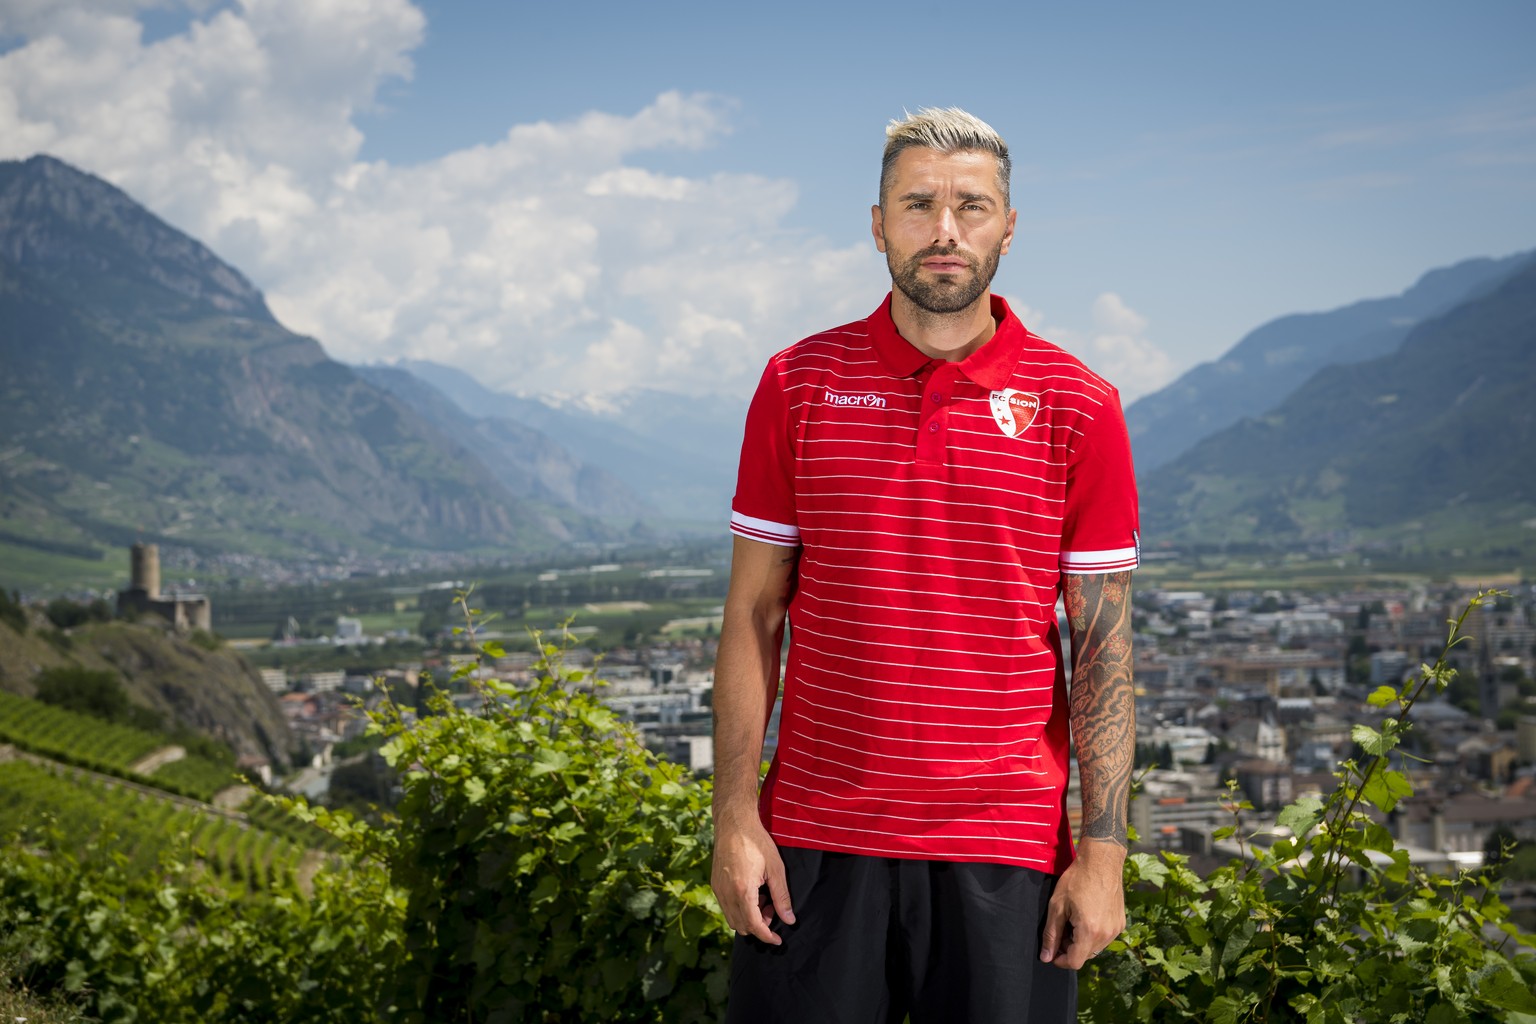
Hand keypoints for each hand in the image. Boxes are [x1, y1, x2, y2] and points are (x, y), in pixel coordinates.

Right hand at [711, 809, 795, 944]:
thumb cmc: (756, 842)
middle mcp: (727, 894)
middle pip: (742, 926)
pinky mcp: (715, 884)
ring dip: (749, 917)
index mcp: (743, 891)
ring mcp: (718, 889)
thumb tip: (789, 919)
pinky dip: (740, 908)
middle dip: (760, 925)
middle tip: (774, 909)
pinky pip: (727, 906)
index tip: (778, 939)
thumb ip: (782, 897)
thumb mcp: (776, 869)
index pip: (754, 925)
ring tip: (764, 899)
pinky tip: (752, 891)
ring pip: (732, 918)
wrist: (734, 822)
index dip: (767, 936)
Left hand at [1039, 838, 1125, 969]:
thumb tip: (1046, 957)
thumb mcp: (1057, 906)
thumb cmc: (1076, 880)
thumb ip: (1051, 934)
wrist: (1101, 861)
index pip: (1075, 962)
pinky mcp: (1121, 923)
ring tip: (1072, 920)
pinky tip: (1085, 916)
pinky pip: (1104, 938)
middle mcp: (1106, 935)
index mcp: (1090, 932)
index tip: (1052, 950)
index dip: (1060, 960)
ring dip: (1082, 942)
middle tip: (1061, 928)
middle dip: (1070, 949)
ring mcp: (1116, 929)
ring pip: (1095, 948)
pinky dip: (1093, 934)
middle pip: (1085, 956)